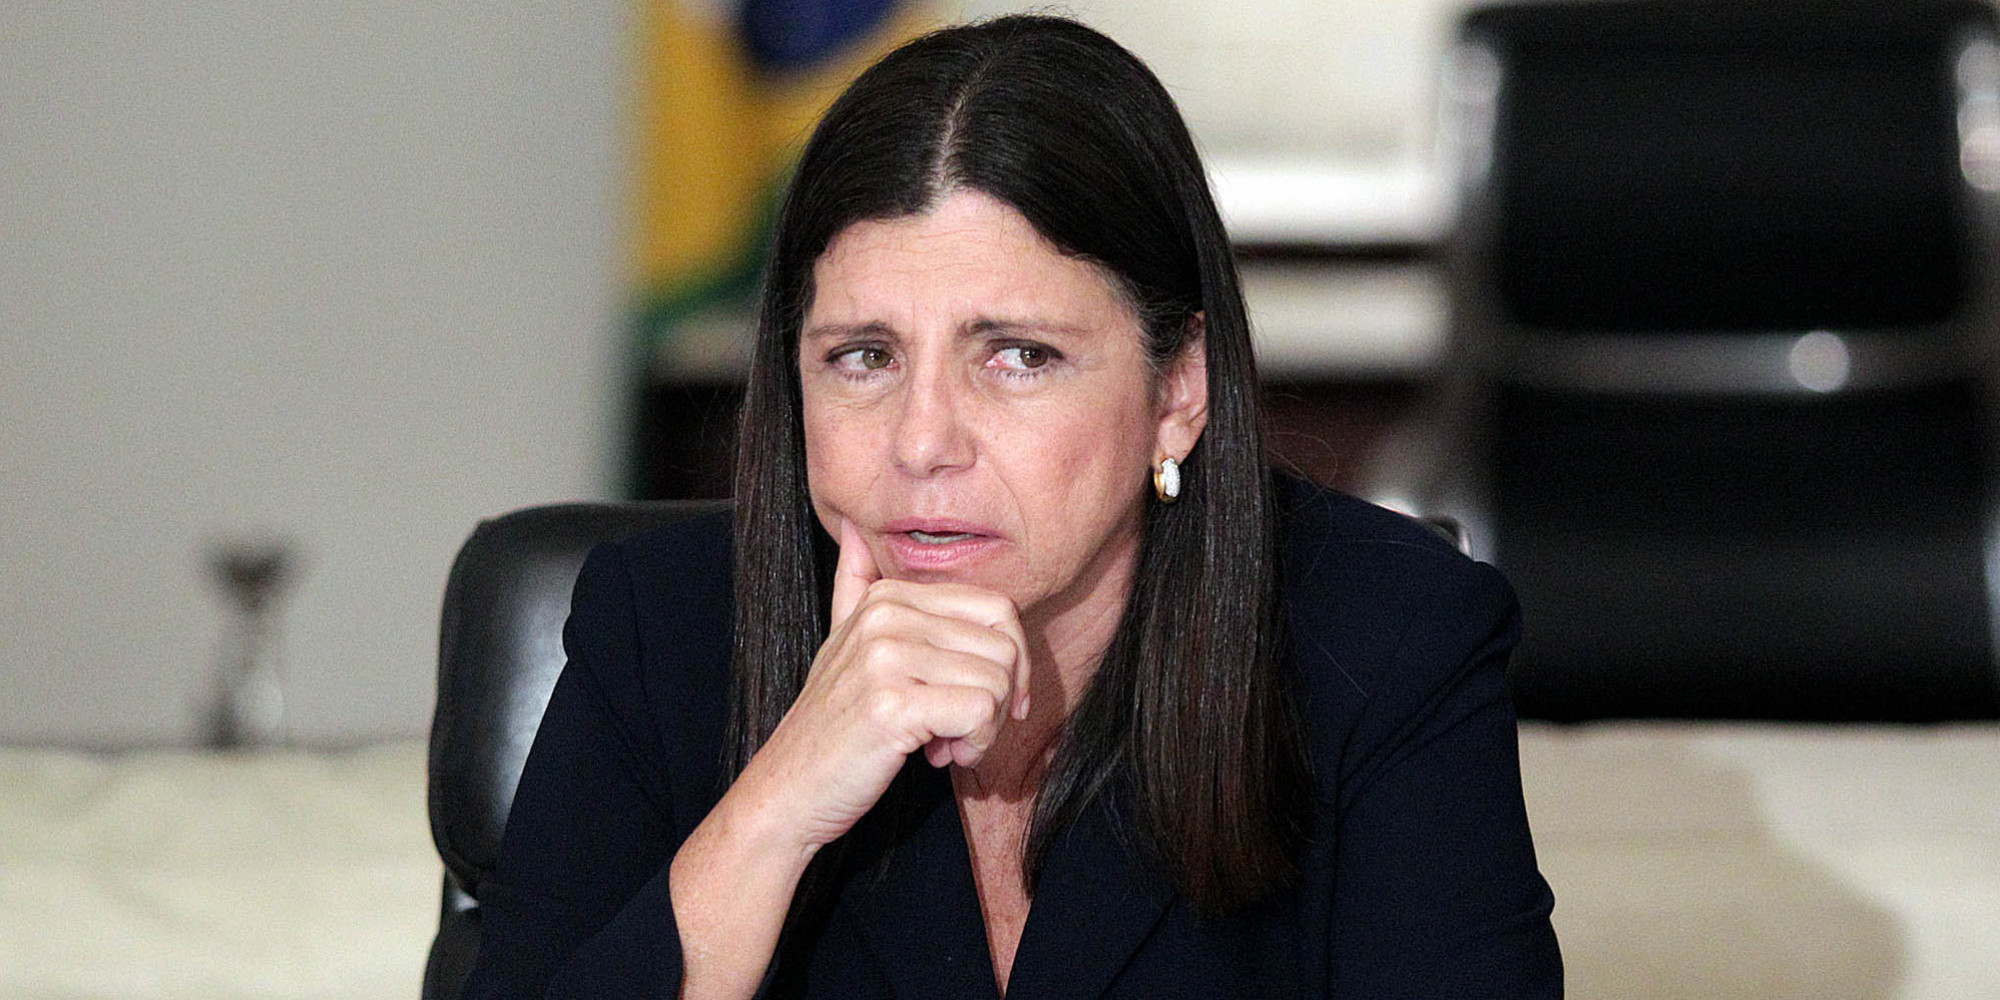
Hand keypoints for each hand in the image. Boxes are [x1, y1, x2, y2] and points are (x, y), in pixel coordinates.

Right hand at [734, 518, 1031, 850]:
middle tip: (964, 729)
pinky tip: (939, 757)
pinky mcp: (892, 704)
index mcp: (886, 597)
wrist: (789, 789)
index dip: (1011, 660)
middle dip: (1002, 697)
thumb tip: (855, 527)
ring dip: (985, 728)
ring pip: (998, 680)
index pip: (996, 608)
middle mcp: (886, 617)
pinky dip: (974, 744)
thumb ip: (854, 585)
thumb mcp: (841, 643)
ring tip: (945, 745)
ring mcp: (886, 657)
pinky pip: (980, 713)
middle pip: (1004, 644)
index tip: (990, 700)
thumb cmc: (831, 725)